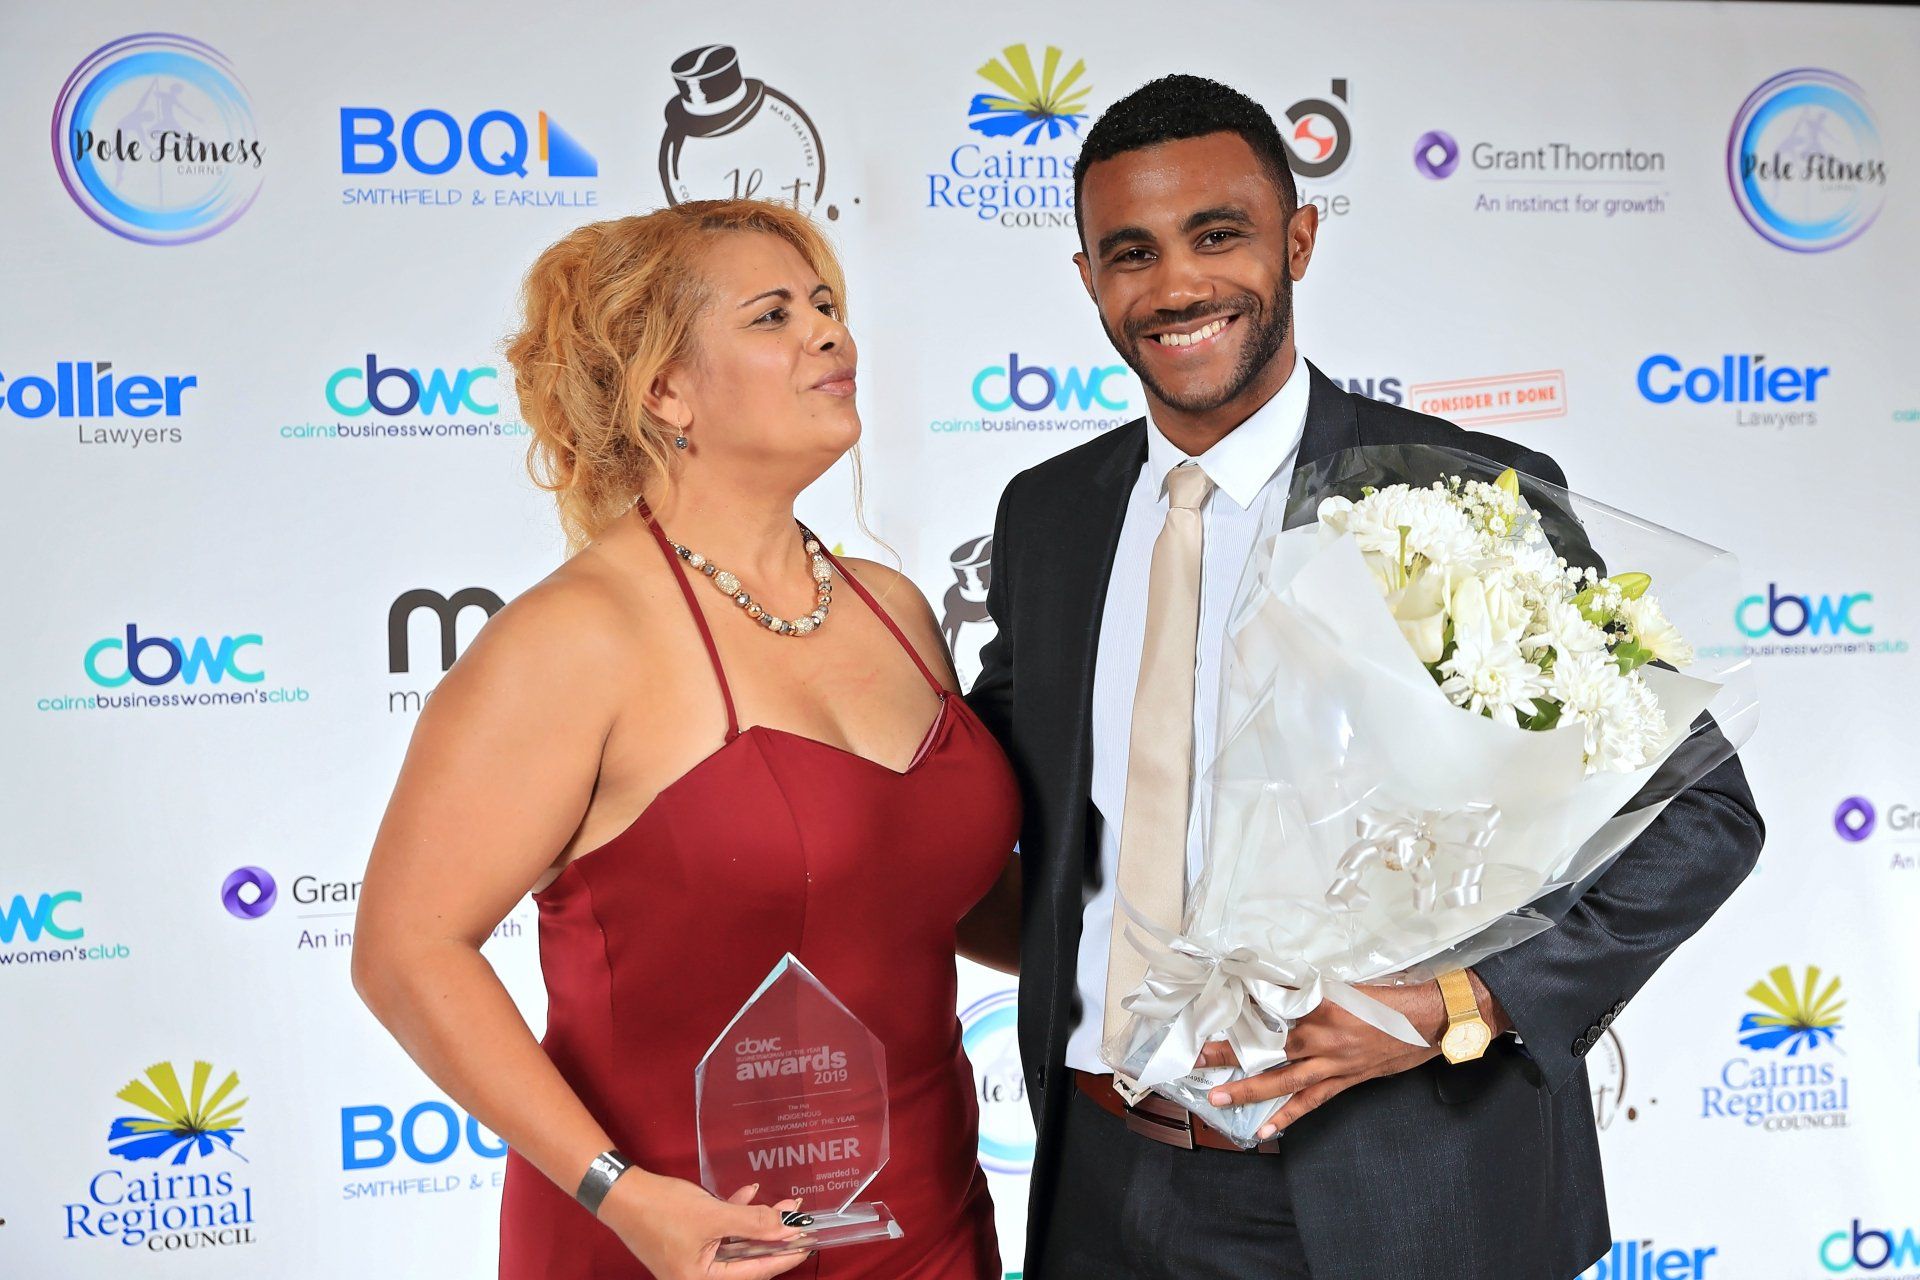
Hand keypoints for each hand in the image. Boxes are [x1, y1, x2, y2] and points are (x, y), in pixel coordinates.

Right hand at [599, 1172, 810, 1279]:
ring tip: (781, 1204)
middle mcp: (698, 1276)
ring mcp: (692, 1260)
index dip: (784, 1256)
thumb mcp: (713, 1215)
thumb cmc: (661, 1210)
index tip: (807, 1244)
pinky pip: (719, 1233)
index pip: (755, 1272)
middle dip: (772, 1236)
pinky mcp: (688, 1242)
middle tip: (797, 1219)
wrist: (622, 1193)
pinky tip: (748, 1194)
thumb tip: (786, 1229)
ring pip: (736, 1243)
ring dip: (756, 1222)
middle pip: (746, 1258)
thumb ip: (752, 1223)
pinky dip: (734, 1215)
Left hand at [1198, 978, 1493, 1138]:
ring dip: (1248, 1088)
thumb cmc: (1391, 994)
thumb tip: (1275, 986)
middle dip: (1229, 1052)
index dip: (1239, 1012)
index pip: (1268, 1007)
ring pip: (1282, 1079)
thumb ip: (1310, 989)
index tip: (1209, 1012)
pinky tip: (1266, 1128)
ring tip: (1218, 1098)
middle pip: (1266, 1045)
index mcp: (1318, 1004)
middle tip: (1196, 1058)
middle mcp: (1321, 1035)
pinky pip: (1311, 1101)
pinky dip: (1288, 1116)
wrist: (1431, 1019)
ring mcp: (1333, 1062)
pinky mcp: (1345, 1079)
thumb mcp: (1346, 982)